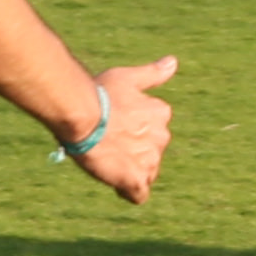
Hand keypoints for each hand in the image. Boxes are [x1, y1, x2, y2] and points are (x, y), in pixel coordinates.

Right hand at [63, 55, 179, 204]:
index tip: (115, 130)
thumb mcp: (128, 77)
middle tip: (107, 145)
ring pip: (145, 172)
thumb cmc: (101, 94)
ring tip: (107, 162)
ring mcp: (150, 160)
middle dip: (133, 152)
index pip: (153, 130)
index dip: (133, 132)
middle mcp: (161, 137)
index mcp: (160, 113)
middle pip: (149, 152)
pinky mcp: (136, 180)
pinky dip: (128, 191)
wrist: (83, 115)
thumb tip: (173, 62)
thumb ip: (152, 74)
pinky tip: (116, 184)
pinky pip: (138, 194)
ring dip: (129, 170)